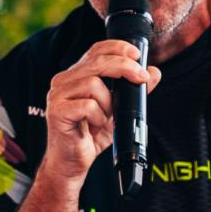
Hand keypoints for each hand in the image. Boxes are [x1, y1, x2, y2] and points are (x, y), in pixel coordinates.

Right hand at [39, 39, 161, 186]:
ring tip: (105, 118)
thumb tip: (153, 72)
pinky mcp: (57, 112)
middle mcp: (62, 82)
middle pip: (97, 62)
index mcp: (75, 76)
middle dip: (124, 67)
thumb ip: (134, 91)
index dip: (117, 47)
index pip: (95, 50)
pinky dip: (98, 116)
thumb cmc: (89, 136)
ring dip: (108, 102)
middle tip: (141, 78)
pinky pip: (87, 105)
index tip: (137, 55)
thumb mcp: (118, 111)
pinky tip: (94, 126)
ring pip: (93, 83)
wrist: (71, 163)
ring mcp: (57, 96)